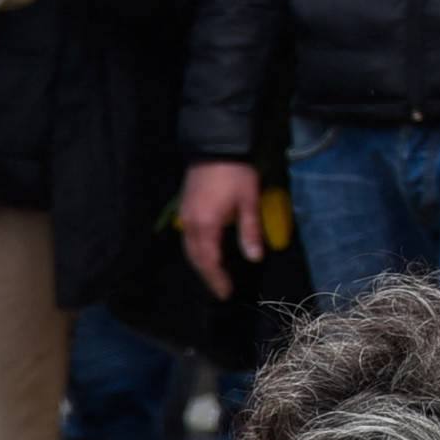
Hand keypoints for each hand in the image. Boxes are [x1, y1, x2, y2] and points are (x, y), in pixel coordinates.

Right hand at [177, 159, 264, 296]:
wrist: (215, 147)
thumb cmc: (236, 174)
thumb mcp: (249, 201)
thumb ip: (250, 231)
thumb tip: (254, 258)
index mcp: (207, 225)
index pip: (210, 260)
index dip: (217, 279)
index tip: (226, 293)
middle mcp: (191, 225)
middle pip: (196, 258)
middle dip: (208, 276)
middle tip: (220, 290)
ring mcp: (185, 217)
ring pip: (189, 250)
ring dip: (201, 265)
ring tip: (214, 276)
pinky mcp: (184, 210)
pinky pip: (187, 239)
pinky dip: (196, 252)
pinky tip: (206, 254)